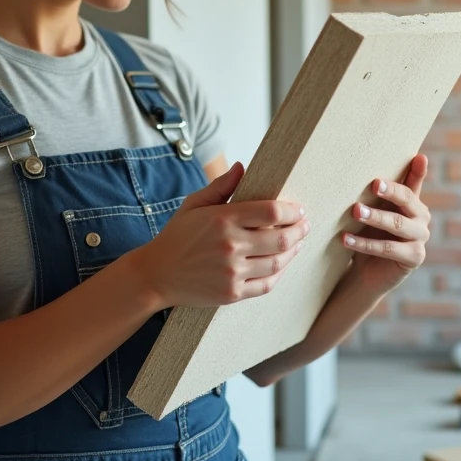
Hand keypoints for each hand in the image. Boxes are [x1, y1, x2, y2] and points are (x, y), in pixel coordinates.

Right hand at [129, 161, 309, 308]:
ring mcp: (232, 272)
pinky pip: (267, 284)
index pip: (270, 210)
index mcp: (222, 219)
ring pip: (278, 262)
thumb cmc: (177, 236)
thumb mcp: (194, 205)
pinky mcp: (232, 293)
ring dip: (294, 251)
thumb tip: (242, 167)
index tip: (298, 210)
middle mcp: (230, 246)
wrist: (156, 275)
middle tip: (305, 225)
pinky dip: (280, 273)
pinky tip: (282, 263)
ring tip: (298, 243)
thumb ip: (221, 186)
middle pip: (280, 237)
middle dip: (299, 230)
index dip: (291, 210)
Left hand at [341, 154, 430, 295]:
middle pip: (408, 200)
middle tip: (374, 184)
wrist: (368, 271)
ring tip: (355, 211)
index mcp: (412, 201)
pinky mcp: (414, 258)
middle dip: (391, 191)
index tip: (419, 157)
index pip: (415, 181)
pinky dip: (365, 244)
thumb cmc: (369, 233)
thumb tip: (355, 168)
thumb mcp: (372, 211)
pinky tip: (346, 239)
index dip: (418, 170)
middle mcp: (421, 216)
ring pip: (397, 224)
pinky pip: (388, 249)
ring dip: (375, 217)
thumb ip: (373, 194)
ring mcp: (420, 238)